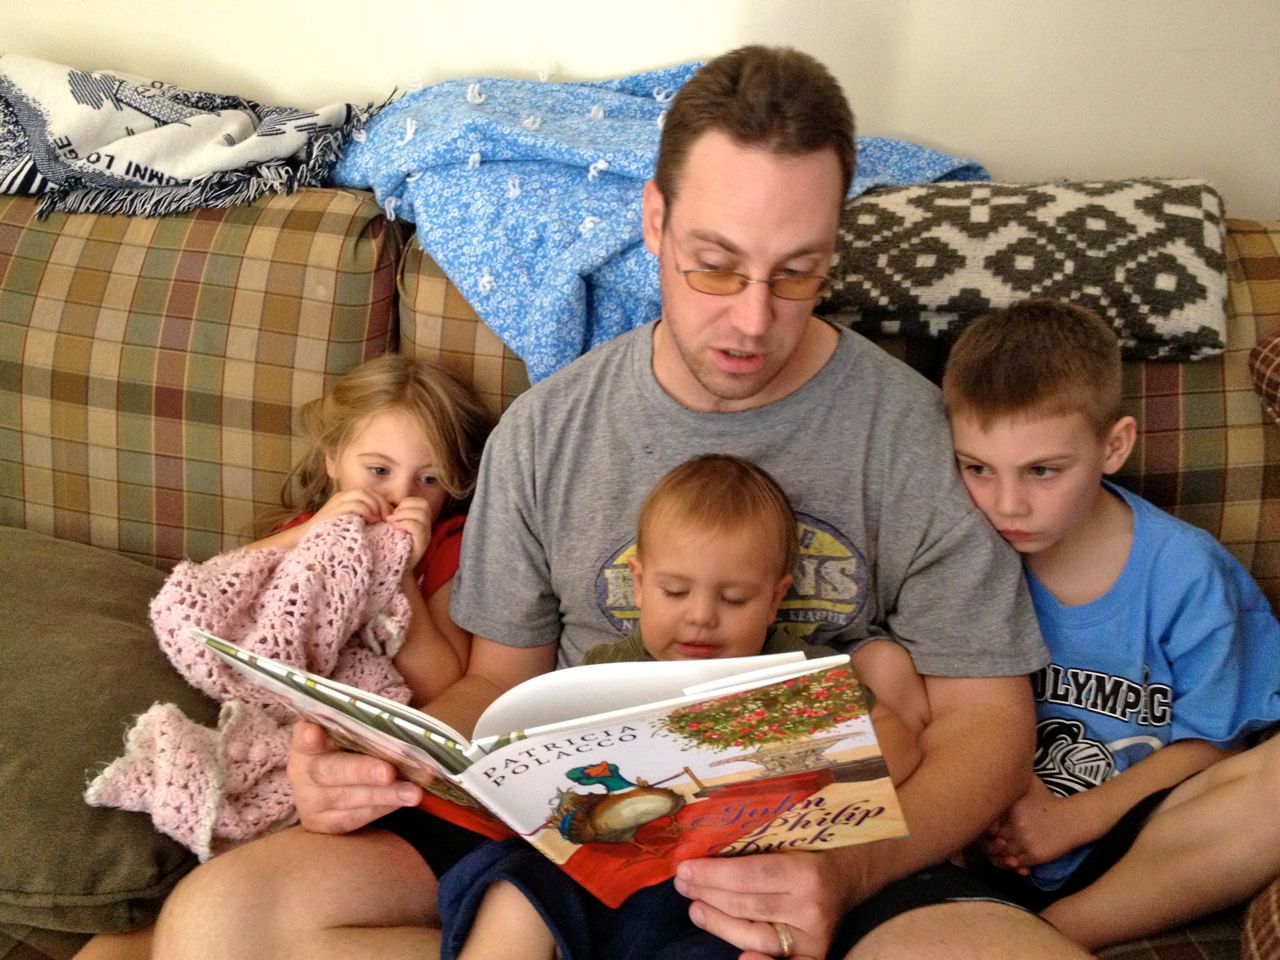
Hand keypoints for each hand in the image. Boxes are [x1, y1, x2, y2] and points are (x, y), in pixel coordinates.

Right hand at [286, 721, 423, 833]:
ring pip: (346, 797)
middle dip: (361, 771)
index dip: (308, 736)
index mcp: (306, 739)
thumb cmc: (354, 746)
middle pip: (329, 769)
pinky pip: (352, 818)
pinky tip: (402, 801)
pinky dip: (380, 809)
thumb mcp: (357, 731)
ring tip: (413, 792)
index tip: (315, 734)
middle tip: (389, 772)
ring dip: (383, 795)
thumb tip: (415, 722)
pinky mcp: (321, 823)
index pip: (303, 735)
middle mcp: (302, 769)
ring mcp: (308, 800)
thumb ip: (374, 726)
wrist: (341, 780)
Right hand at [311, 488, 393, 526]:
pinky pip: (354, 504)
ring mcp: (336, 502)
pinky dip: (366, 511)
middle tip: (388, 516)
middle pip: (368, 492)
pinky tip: (371, 520)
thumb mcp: (350, 523)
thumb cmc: (329, 534)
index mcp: (346, 498)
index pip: (370, 493)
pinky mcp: (333, 510)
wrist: (304, 539)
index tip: (390, 515)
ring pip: (362, 495)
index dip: (382, 502)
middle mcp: (341, 497)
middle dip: (381, 503)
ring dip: (375, 506)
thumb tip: (383, 521)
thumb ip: (363, 519)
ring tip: (380, 519)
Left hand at [387, 496, 431, 569]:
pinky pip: (417, 526)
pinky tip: (395, 528)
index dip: (406, 503)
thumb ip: (393, 515)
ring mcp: (426, 535)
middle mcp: (427, 527)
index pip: (421, 502)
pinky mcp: (422, 544)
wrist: (393, 571)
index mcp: (421, 521)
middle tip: (392, 518)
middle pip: (424, 505)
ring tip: (391, 523)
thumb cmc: (389, 548)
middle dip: (405, 508)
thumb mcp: (391, 528)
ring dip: (403, 515)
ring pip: (421, 514)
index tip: (392, 513)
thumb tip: (386, 504)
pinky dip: (405, 524)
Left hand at [675, 851, 854, 959]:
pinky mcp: (815, 955)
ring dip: (718, 922)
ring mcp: (812, 937)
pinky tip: (737, 956)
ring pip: (755, 936)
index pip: (748, 876)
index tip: (683, 869)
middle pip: (747, 905)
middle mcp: (809, 907)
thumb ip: (753, 852)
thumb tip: (702, 860)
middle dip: (708, 894)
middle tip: (682, 885)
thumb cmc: (810, 852)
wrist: (850, 877)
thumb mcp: (787, 843)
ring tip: (695, 909)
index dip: (711, 874)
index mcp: (804, 872)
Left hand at [980, 777, 1079, 871]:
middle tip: (991, 844)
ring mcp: (1025, 841)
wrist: (1073, 819)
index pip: (985, 823)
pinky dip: (1012, 864)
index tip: (987, 830)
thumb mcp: (1030, 782)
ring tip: (1002, 852)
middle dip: (988, 845)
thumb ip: (1012, 776)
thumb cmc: (1048, 800)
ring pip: (1001, 855)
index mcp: (1011, 808)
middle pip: (990, 841)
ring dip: (999, 857)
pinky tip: (1014, 859)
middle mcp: (1015, 825)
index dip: (982, 828)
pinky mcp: (1034, 854)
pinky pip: (1015, 864)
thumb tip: (996, 766)